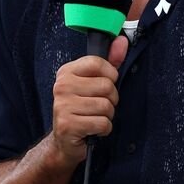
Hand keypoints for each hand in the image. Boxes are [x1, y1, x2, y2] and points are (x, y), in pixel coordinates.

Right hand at [49, 36, 128, 163]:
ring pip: (106, 106)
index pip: (99, 63)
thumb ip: (110, 61)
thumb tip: (123, 41)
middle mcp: (61, 86)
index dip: (110, 76)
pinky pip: (102, 123)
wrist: (64, 142)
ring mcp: (62, 106)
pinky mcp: (68, 125)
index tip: (105, 85)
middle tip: (98, 107)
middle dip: (111, 100)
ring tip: (95, 118)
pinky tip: (93, 129)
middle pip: (106, 86)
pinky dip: (104, 129)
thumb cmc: (82, 109)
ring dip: (107, 116)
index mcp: (67, 72)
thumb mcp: (94, 82)